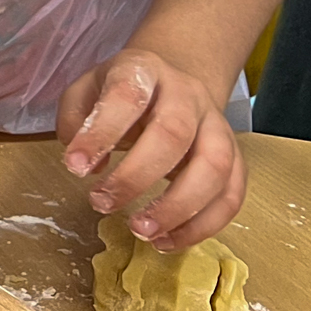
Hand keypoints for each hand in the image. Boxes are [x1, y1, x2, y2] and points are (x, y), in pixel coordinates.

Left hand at [59, 47, 245, 250]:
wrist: (175, 82)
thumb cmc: (122, 93)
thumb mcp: (86, 91)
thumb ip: (76, 120)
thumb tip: (85, 164)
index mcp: (145, 70)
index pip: (126, 96)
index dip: (101, 132)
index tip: (74, 166)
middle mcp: (188, 95)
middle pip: (174, 133)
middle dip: (137, 176)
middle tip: (102, 204)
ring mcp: (218, 126)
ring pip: (215, 168)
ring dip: (178, 208)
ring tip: (141, 232)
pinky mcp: (236, 158)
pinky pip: (231, 196)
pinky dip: (203, 226)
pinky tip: (167, 241)